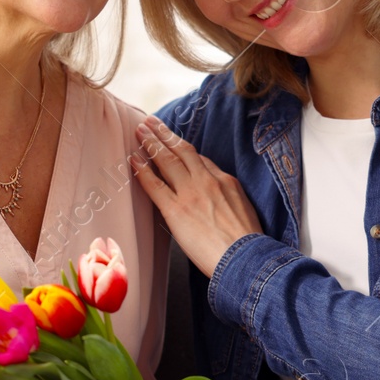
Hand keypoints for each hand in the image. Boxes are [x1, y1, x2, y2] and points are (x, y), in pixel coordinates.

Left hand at [132, 116, 262, 277]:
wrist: (245, 257)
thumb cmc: (247, 243)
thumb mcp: (245, 210)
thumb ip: (229, 198)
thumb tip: (217, 198)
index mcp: (226, 181)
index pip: (201, 160)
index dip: (183, 149)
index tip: (172, 142)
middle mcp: (207, 181)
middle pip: (182, 150)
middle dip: (164, 134)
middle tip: (151, 122)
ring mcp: (190, 193)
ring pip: (167, 160)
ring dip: (151, 143)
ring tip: (139, 130)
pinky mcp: (176, 209)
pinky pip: (154, 184)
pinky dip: (142, 170)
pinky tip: (133, 160)